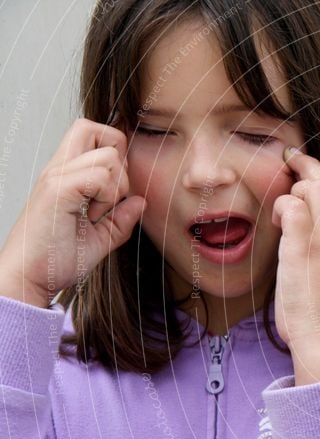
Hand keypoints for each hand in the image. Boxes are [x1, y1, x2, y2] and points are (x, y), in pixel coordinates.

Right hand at [0, 119, 145, 306]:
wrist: (28, 279)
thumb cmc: (55, 261)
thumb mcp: (99, 239)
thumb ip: (120, 219)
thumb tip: (140, 201)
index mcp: (66, 175)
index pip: (92, 133)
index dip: (115, 154)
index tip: (111, 192)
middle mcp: (58, 169)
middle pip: (93, 127)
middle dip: (117, 156)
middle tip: (109, 195)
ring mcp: (56, 176)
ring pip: (108, 154)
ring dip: (115, 185)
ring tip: (98, 212)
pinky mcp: (58, 189)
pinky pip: (101, 175)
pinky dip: (107, 196)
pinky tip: (93, 216)